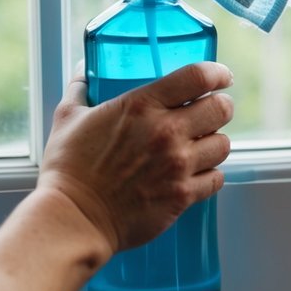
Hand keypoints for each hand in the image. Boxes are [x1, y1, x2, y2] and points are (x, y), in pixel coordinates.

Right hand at [37, 61, 233, 253]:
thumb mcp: (68, 118)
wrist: (72, 218)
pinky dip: (209, 175)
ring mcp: (178, 165)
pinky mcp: (182, 195)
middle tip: (209, 114)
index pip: (198, 76)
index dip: (217, 73)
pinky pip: (216, 178)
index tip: (221, 77)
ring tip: (200, 147)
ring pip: (223, 144)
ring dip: (214, 143)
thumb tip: (84, 72)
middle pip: (221, 108)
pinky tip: (195, 174)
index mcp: (142, 105)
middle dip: (219, 108)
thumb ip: (81, 90)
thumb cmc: (68, 169)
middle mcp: (166, 132)